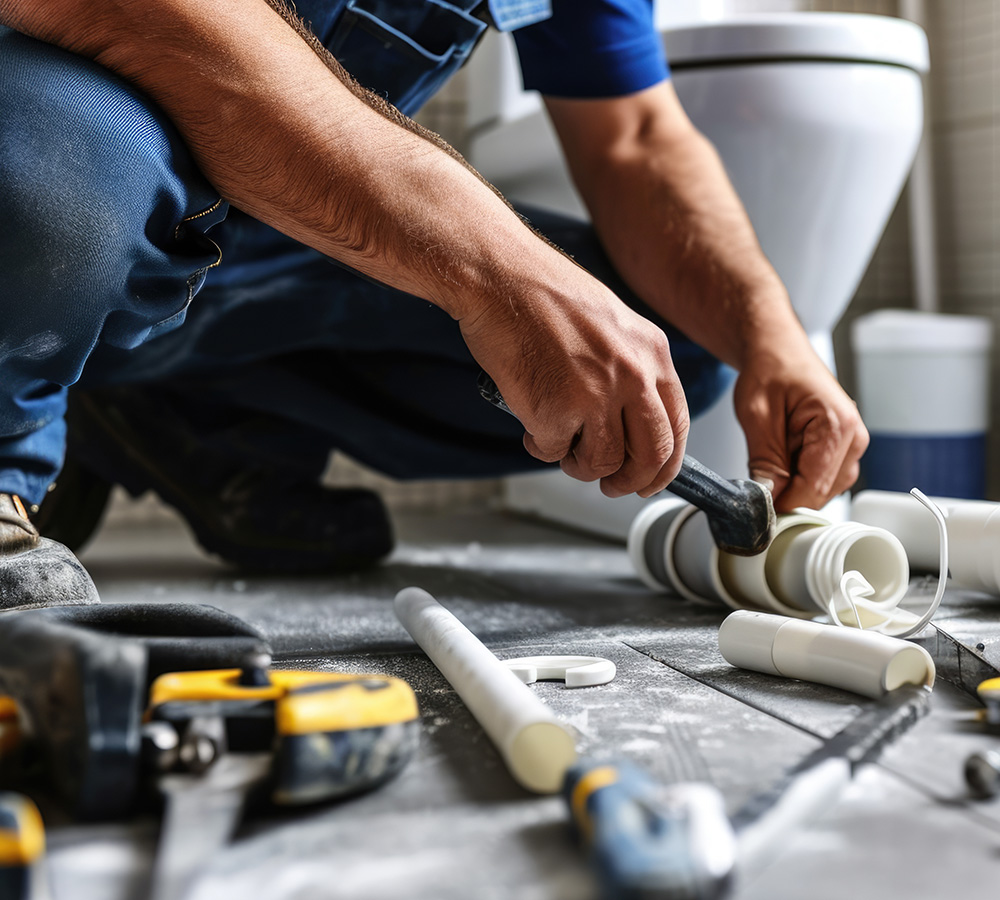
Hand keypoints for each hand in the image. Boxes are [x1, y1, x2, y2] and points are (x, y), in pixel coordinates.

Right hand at [458, 261, 688, 498]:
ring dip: (580, 466)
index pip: (677, 425)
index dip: (664, 463)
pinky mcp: (557, 410)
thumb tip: (630, 421)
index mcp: (652, 352)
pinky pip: (555, 451)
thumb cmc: (542, 293)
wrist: (500, 275)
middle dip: (631, 481)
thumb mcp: (611, 324)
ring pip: (603, 463)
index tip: (649, 476)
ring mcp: (596, 394)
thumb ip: (629, 370)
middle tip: (612, 485)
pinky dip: (541, 446)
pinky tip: (530, 422)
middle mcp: (633, 375)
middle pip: (651, 455)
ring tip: (561, 447)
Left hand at [734, 341, 868, 511]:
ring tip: (772, 451)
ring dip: (793, 483)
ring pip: (822, 490)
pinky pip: (821, 479)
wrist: (779, 351)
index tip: (758, 508)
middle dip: (788, 492)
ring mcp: (852, 445)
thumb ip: (764, 461)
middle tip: (758, 473)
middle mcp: (854, 438)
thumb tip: (767, 500)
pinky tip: (783, 453)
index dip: (783, 502)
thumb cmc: (772, 370)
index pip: (813, 487)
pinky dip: (798, 475)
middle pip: (821, 493)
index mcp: (838, 426)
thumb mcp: (757, 416)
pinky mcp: (842, 450)